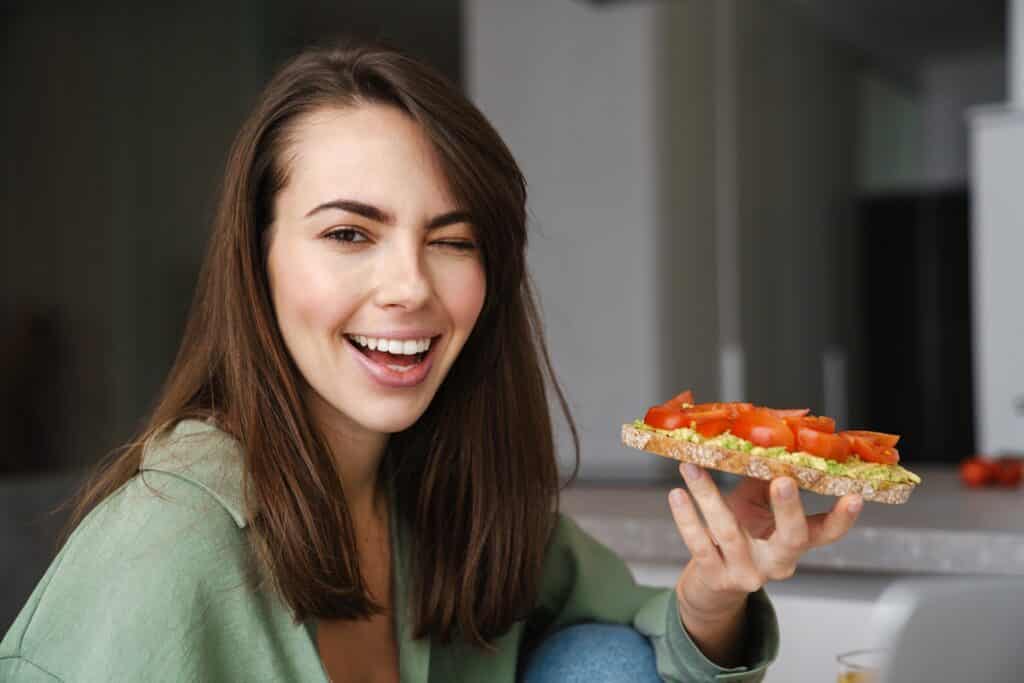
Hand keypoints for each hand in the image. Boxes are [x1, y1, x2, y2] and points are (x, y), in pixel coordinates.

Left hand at [668, 463, 861, 664]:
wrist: (712, 583)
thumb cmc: (740, 535)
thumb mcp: (756, 509)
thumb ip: (763, 479)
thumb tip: (767, 436)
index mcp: (793, 545)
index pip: (826, 533)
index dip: (842, 518)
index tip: (855, 496)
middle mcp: (776, 563)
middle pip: (792, 539)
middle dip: (789, 509)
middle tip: (784, 480)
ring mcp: (746, 573)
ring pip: (730, 533)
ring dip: (708, 496)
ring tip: (691, 467)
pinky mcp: (715, 576)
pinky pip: (699, 544)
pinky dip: (686, 517)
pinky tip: (678, 494)